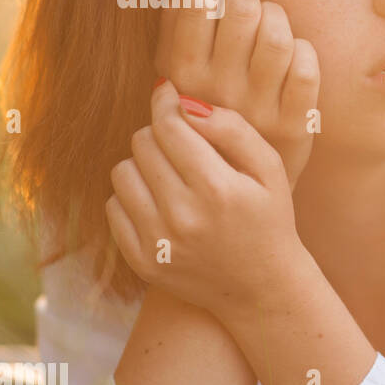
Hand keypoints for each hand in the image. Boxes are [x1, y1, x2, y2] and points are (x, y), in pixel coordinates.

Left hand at [106, 79, 311, 319]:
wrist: (263, 288)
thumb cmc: (270, 219)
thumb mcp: (270, 170)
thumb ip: (233, 129)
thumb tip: (185, 103)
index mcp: (218, 189)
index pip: (168, 126)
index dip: (167, 103)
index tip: (170, 96)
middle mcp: (183, 216)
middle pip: (142, 143)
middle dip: (159, 134)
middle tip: (182, 145)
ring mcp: (158, 242)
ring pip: (122, 172)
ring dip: (143, 165)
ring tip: (171, 175)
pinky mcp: (141, 260)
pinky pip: (114, 206)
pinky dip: (133, 197)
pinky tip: (161, 203)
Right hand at [154, 0, 318, 187]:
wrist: (234, 189)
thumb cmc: (204, 115)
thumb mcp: (175, 75)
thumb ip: (178, 24)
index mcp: (180, 76)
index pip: (194, 4)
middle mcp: (219, 92)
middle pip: (242, 10)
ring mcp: (259, 109)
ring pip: (278, 35)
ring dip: (277, 16)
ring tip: (268, 21)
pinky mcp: (296, 124)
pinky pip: (307, 67)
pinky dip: (303, 51)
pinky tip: (291, 55)